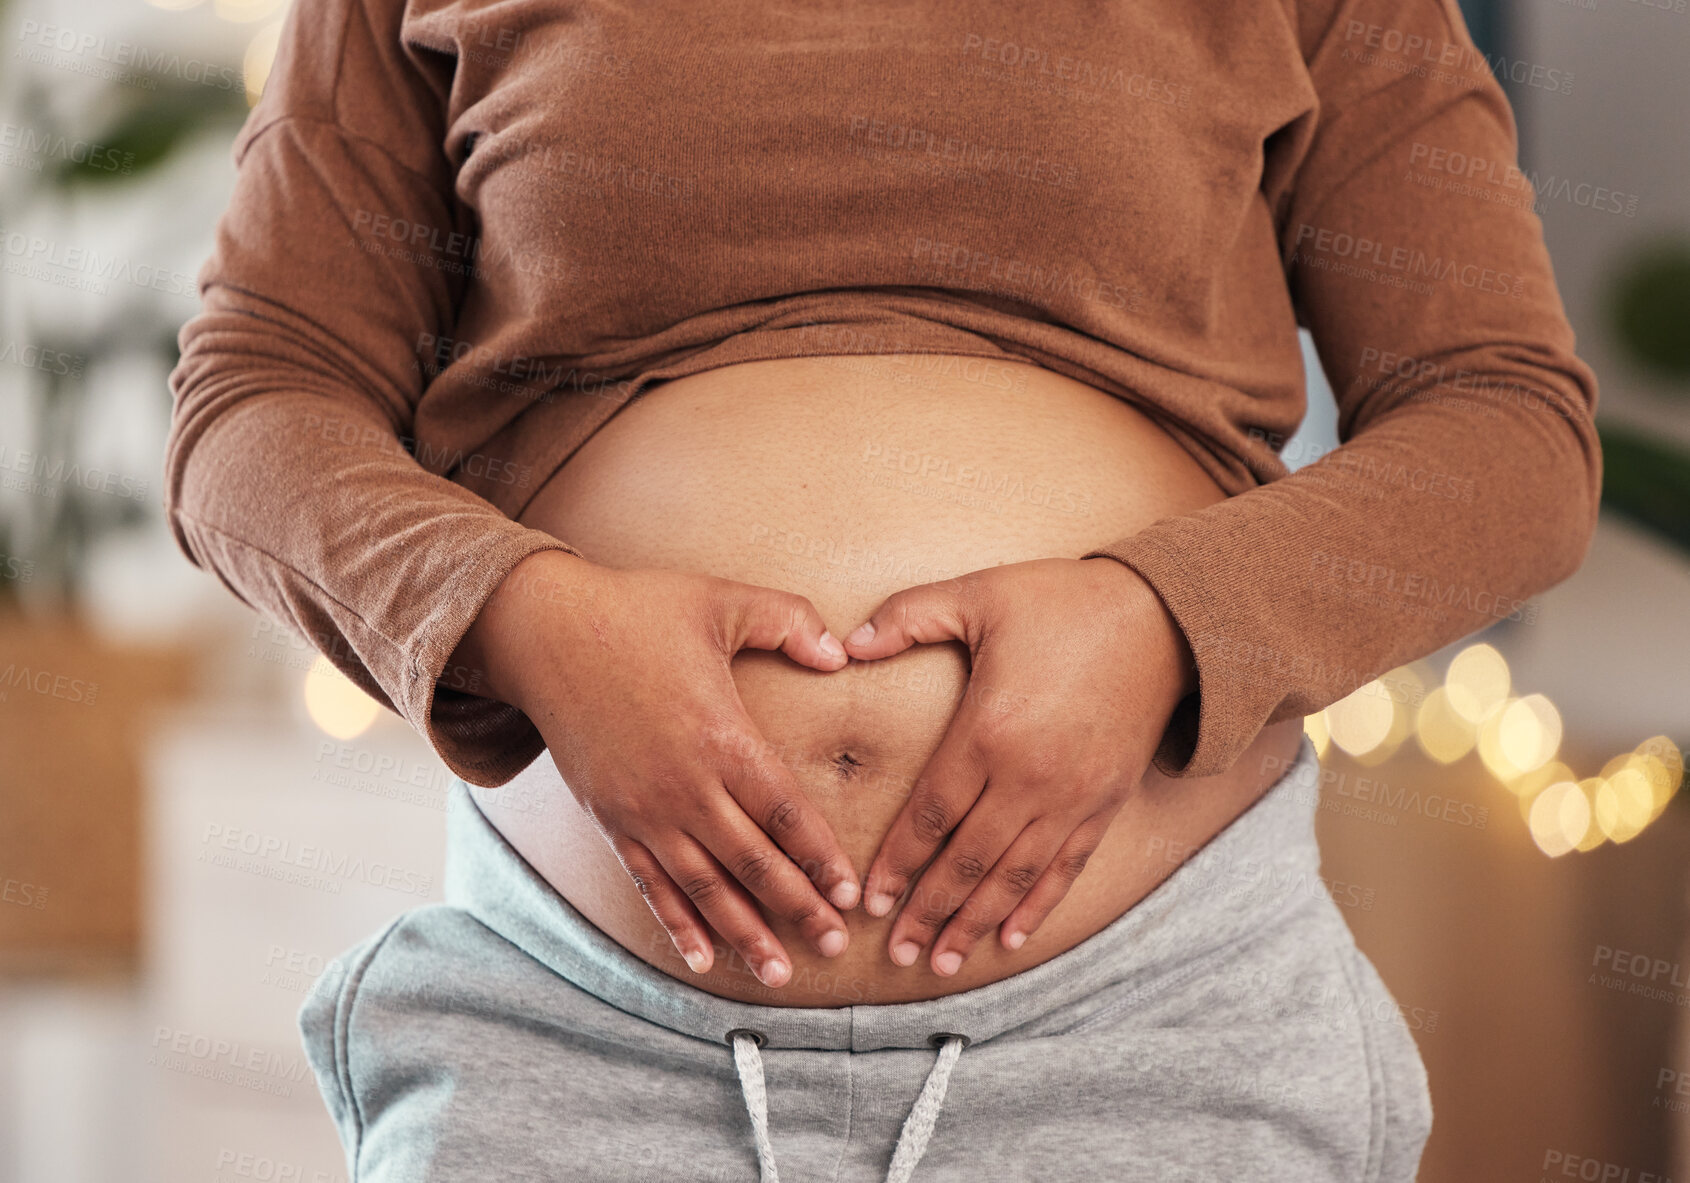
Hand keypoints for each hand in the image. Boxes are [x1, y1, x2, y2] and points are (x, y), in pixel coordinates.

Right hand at [459, 550, 861, 988]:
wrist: (544, 632)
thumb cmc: (638, 611)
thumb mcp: (721, 600)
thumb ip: (789, 621)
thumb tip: (840, 654)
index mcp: (722, 736)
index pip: (784, 811)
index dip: (820, 856)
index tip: (850, 894)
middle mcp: (685, 786)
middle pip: (753, 862)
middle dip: (797, 908)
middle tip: (834, 948)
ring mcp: (644, 809)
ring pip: (704, 887)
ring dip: (745, 933)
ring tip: (780, 973)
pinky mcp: (611, 819)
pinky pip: (649, 884)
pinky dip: (676, 924)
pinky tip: (703, 958)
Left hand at [841, 557, 1195, 976]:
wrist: (1165, 618)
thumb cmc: (1065, 601)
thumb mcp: (980, 594)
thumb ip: (908, 617)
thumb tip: (844, 642)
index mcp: (987, 731)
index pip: (929, 816)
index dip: (896, 864)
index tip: (869, 900)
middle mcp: (1028, 777)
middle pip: (966, 861)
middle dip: (927, 911)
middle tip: (897, 952)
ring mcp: (1071, 796)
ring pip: (1013, 877)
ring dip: (974, 922)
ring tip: (942, 961)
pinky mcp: (1106, 802)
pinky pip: (1065, 868)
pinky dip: (1036, 907)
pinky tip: (1009, 936)